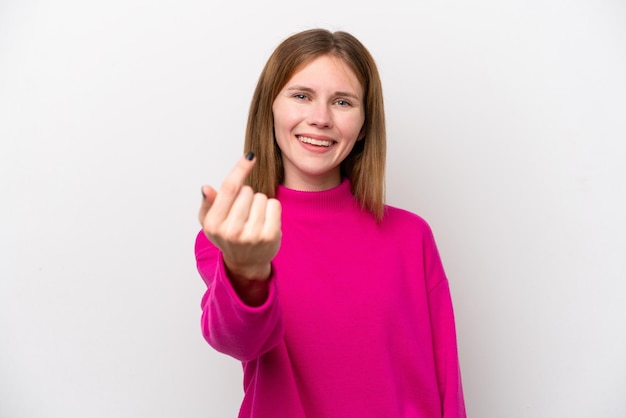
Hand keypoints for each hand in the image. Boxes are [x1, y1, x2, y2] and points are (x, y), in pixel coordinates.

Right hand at [199, 153, 281, 287]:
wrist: (246, 262)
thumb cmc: (228, 236)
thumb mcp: (211, 221)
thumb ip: (208, 203)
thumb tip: (206, 188)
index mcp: (214, 224)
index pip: (229, 188)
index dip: (240, 169)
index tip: (250, 156)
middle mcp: (232, 231)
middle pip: (247, 191)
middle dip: (247, 195)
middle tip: (243, 212)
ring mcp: (252, 235)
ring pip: (261, 197)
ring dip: (259, 202)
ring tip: (254, 218)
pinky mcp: (270, 236)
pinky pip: (274, 205)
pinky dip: (271, 208)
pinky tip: (265, 220)